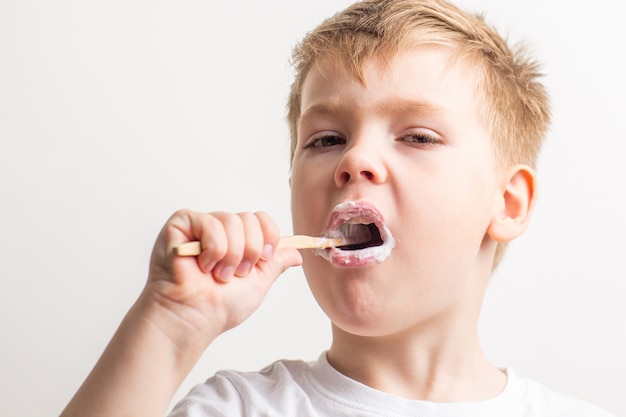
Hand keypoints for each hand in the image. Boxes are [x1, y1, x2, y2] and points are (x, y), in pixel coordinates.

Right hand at [147, 209, 302, 338]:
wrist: (194, 318)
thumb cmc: (218, 306)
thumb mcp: (258, 284)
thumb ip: (275, 264)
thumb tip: (297, 254)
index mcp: (237, 240)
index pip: (261, 219)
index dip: (268, 238)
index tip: (263, 259)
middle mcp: (219, 229)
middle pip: (249, 219)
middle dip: (249, 252)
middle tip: (235, 274)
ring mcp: (200, 225)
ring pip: (232, 221)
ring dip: (230, 255)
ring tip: (217, 274)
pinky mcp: (181, 223)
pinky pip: (209, 223)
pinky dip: (213, 249)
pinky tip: (201, 265)